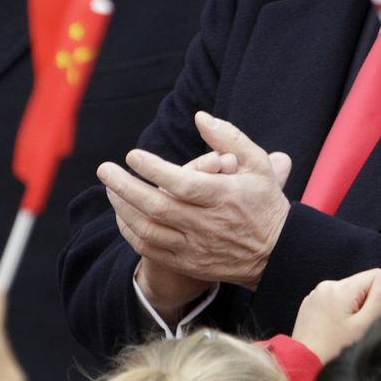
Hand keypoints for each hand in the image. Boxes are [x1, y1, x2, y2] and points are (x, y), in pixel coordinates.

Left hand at [98, 111, 290, 290]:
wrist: (277, 253)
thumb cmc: (264, 202)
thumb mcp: (257, 164)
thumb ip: (229, 138)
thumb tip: (200, 117)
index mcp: (224, 197)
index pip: (182, 183)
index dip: (154, 169)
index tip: (132, 155)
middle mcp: (208, 224)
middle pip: (157, 207)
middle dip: (125, 187)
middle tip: (104, 169)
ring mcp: (196, 247)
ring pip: (148, 230)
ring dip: (123, 209)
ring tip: (109, 189)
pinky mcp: (189, 263)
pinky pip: (150, 250)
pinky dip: (131, 232)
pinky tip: (122, 215)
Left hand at [291, 266, 380, 362]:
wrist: (303, 365)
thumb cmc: (336, 349)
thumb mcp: (364, 324)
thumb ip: (380, 297)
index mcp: (342, 288)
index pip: (376, 276)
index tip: (377, 318)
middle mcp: (327, 285)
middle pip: (362, 284)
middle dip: (368, 303)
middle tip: (362, 328)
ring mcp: (316, 294)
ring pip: (348, 293)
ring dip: (354, 309)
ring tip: (347, 332)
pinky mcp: (310, 304)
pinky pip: (333, 300)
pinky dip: (340, 312)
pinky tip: (335, 331)